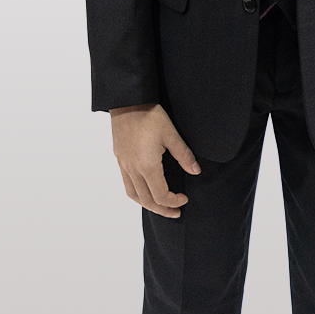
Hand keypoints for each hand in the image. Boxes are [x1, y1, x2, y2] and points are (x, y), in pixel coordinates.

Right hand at [110, 103, 200, 218]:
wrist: (127, 101)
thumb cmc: (150, 115)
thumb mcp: (171, 134)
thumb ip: (184, 155)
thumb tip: (195, 171)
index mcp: (147, 165)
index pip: (161, 195)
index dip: (174, 201)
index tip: (184, 199)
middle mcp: (133, 169)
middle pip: (147, 200)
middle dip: (163, 209)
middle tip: (176, 212)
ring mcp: (124, 165)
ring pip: (134, 195)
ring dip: (148, 204)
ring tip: (161, 206)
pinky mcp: (119, 159)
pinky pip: (126, 184)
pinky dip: (137, 194)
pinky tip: (145, 190)